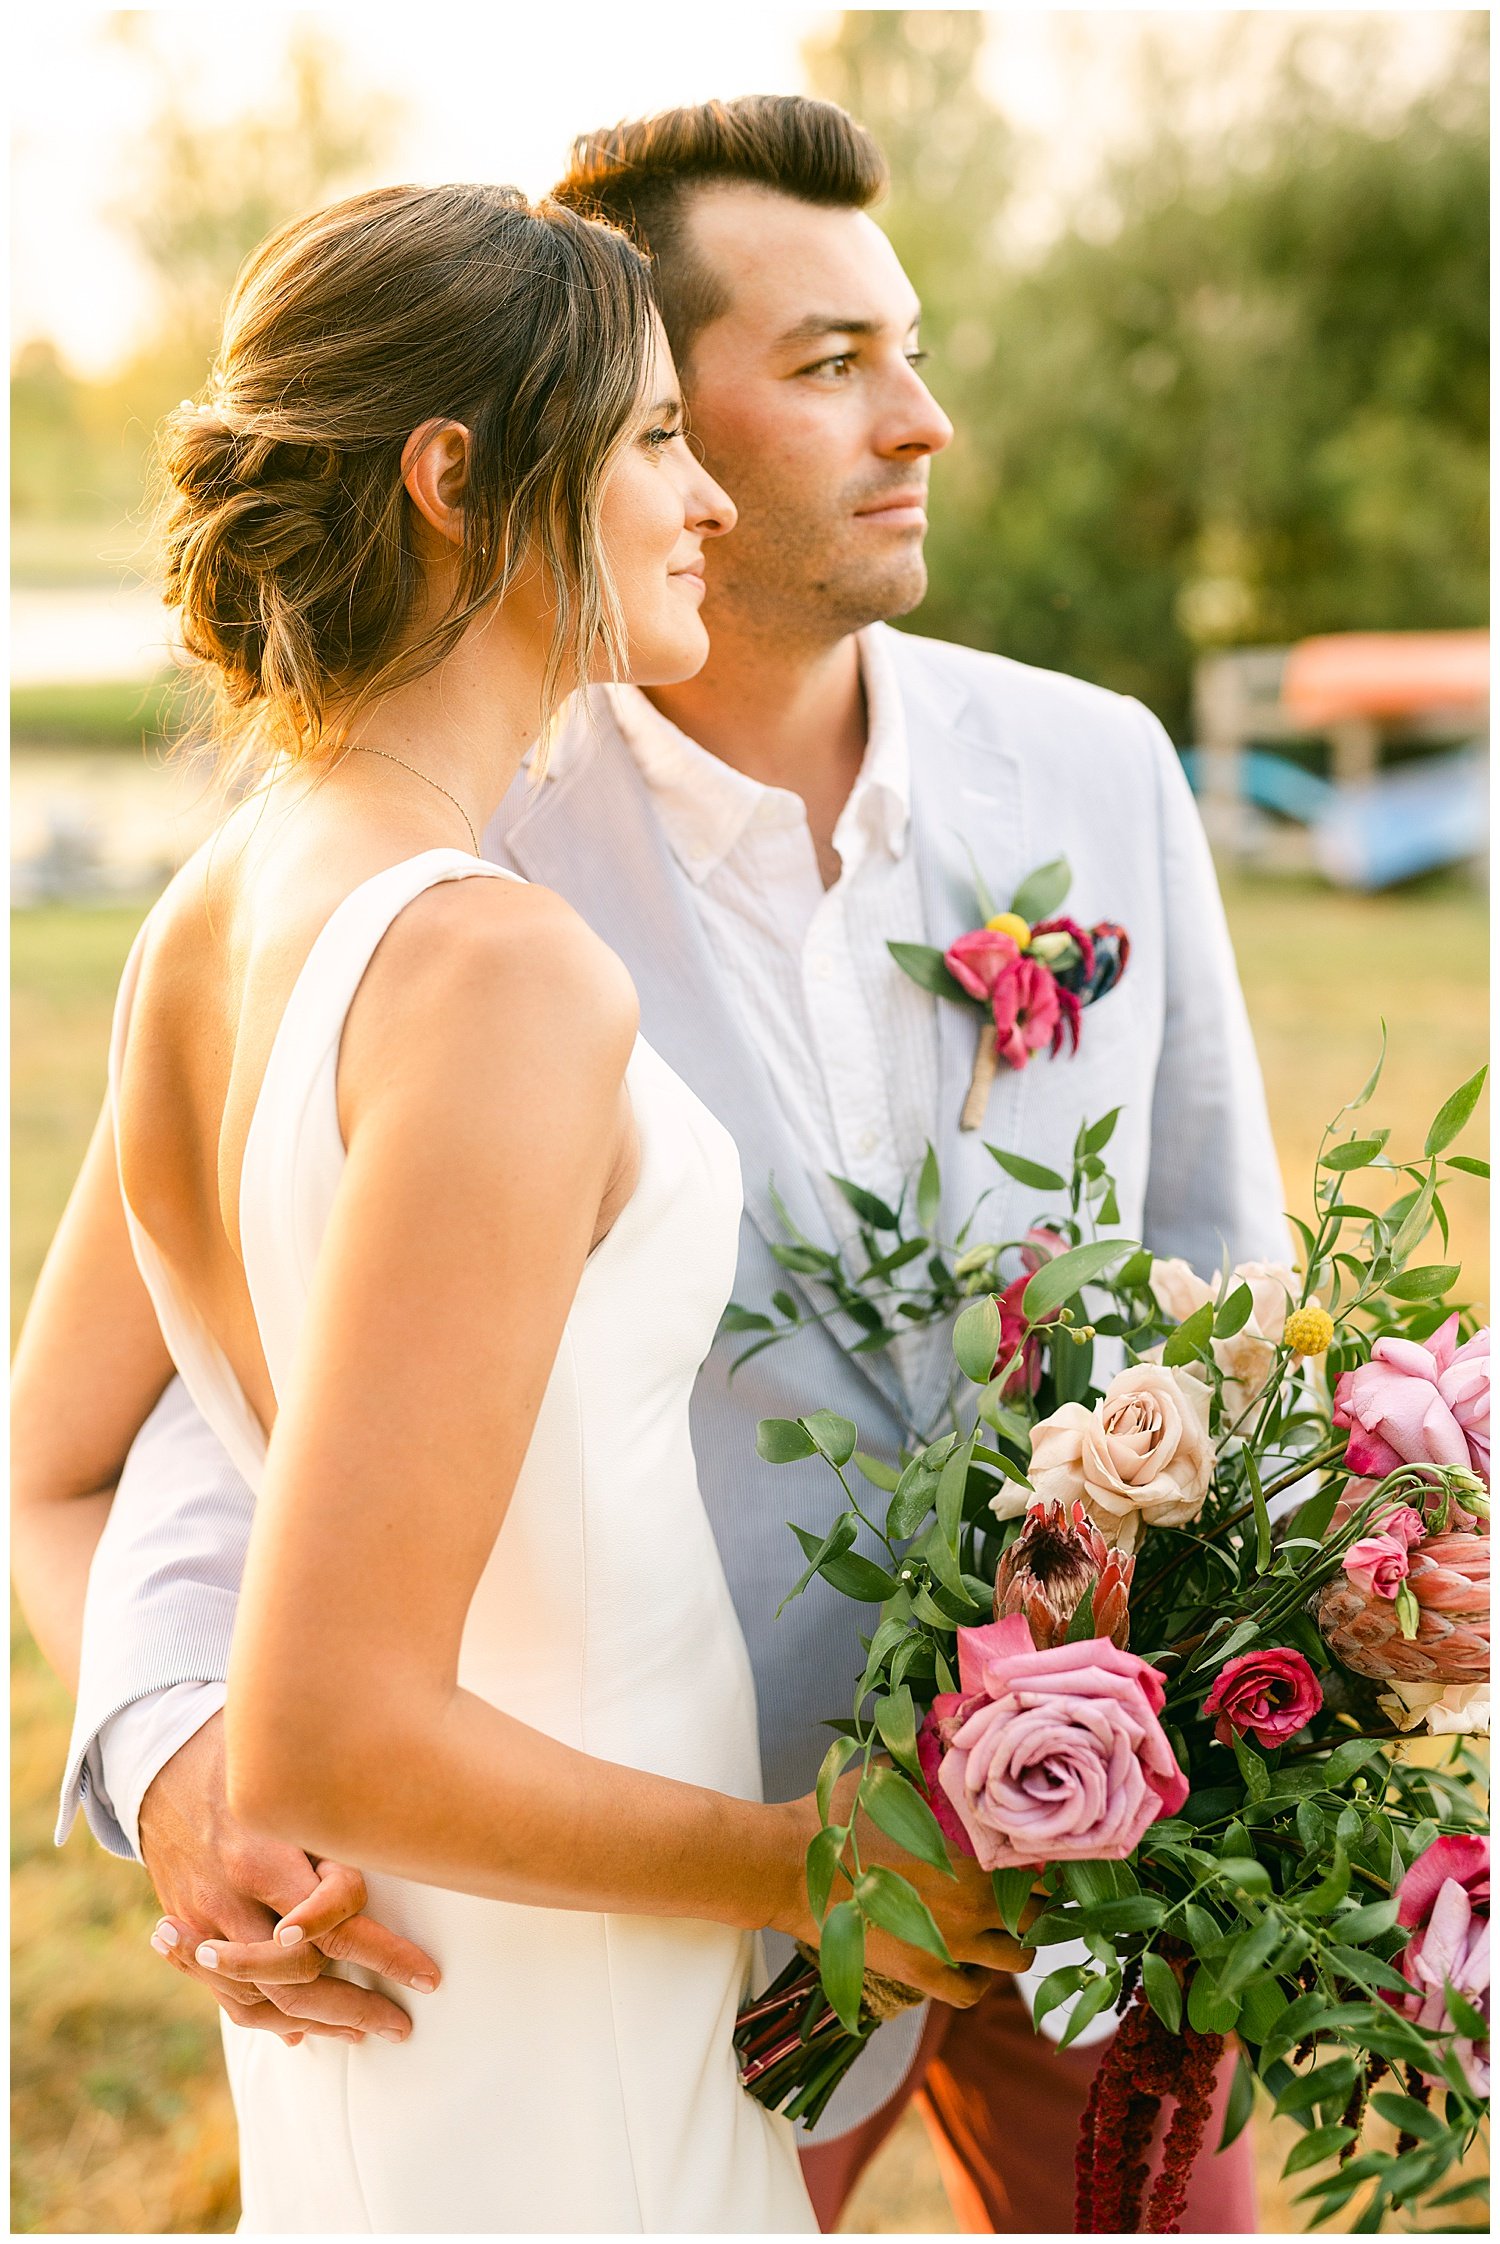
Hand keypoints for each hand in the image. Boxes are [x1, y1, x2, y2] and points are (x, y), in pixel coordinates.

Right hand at [138, 1712, 440, 2043]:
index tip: (427, 1976)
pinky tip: (302, 2032)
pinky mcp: (184, 1929)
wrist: (159, 1754)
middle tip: (402, 2025)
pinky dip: (267, 2016)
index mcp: (261, 1857)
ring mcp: (199, 1922)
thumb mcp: (299, 1776)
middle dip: (355, 2007)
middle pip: (296, 1977)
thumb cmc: (249, 1753)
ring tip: (364, 2030)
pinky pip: (224, 1991)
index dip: (385, 1955)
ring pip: (260, 1998)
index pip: (332, 1926)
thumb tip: (401, 1850)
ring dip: (317, 2022)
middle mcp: (227, 1899)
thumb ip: (339, 1827)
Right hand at [775, 1780, 1039, 2010]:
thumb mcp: (888, 1777)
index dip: (1045, 1861)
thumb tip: (950, 1736)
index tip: (1039, 1855)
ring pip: (1017, 1958)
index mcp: (972, 1856)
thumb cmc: (838, 1818)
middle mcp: (973, 1906)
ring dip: (1019, 1942)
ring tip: (1007, 1927)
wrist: (790, 1869)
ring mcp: (949, 1946)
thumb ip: (928, 1765)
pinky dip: (981, 1982)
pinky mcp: (921, 1974)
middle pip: (1038, 1913)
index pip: (1040, 1867)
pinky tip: (975, 1964)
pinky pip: (971, 1994)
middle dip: (1038, 1901)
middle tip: (1027, 1890)